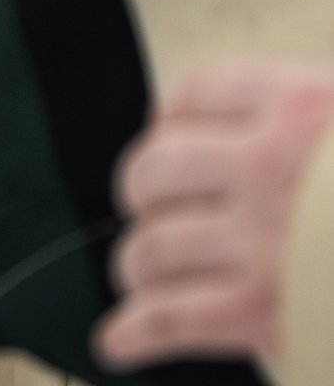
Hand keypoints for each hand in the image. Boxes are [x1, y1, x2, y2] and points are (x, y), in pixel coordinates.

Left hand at [96, 61, 333, 371]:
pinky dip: (137, 333)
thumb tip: (282, 126)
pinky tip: (119, 341)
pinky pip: (171, 318)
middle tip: (155, 210)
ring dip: (140, 264)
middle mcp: (271, 168)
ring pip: (154, 246)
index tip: (170, 136)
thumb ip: (322, 128)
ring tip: (145, 276)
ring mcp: (263, 243)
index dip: (173, 118)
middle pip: (155, 168)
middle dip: (147, 194)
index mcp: (306, 109)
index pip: (198, 92)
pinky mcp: (263, 313)